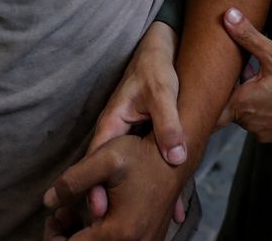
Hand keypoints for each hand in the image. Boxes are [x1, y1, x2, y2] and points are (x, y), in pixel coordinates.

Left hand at [44, 134, 182, 240]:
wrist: (175, 155)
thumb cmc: (142, 154)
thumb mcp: (104, 158)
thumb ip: (71, 182)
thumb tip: (47, 201)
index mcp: (119, 231)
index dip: (56, 235)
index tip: (54, 216)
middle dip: (68, 236)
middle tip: (62, 214)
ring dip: (85, 237)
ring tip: (75, 215)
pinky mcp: (151, 239)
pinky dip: (103, 237)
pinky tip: (97, 218)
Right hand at [82, 22, 189, 224]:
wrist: (162, 48)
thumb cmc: (157, 66)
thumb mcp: (163, 92)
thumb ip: (168, 122)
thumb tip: (175, 155)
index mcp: (112, 123)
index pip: (97, 161)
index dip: (95, 186)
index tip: (101, 210)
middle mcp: (116, 133)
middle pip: (109, 172)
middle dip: (114, 199)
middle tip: (121, 225)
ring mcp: (128, 137)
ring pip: (129, 172)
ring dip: (138, 196)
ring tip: (153, 223)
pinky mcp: (144, 137)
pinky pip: (148, 163)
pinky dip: (159, 183)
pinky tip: (175, 205)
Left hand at [220, 7, 271, 144]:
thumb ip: (248, 36)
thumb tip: (228, 15)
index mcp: (242, 104)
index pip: (211, 108)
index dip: (208, 95)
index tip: (207, 83)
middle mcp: (249, 124)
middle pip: (230, 107)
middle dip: (236, 90)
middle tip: (244, 71)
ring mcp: (264, 133)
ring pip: (248, 115)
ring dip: (251, 100)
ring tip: (265, 80)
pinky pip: (264, 122)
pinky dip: (266, 110)